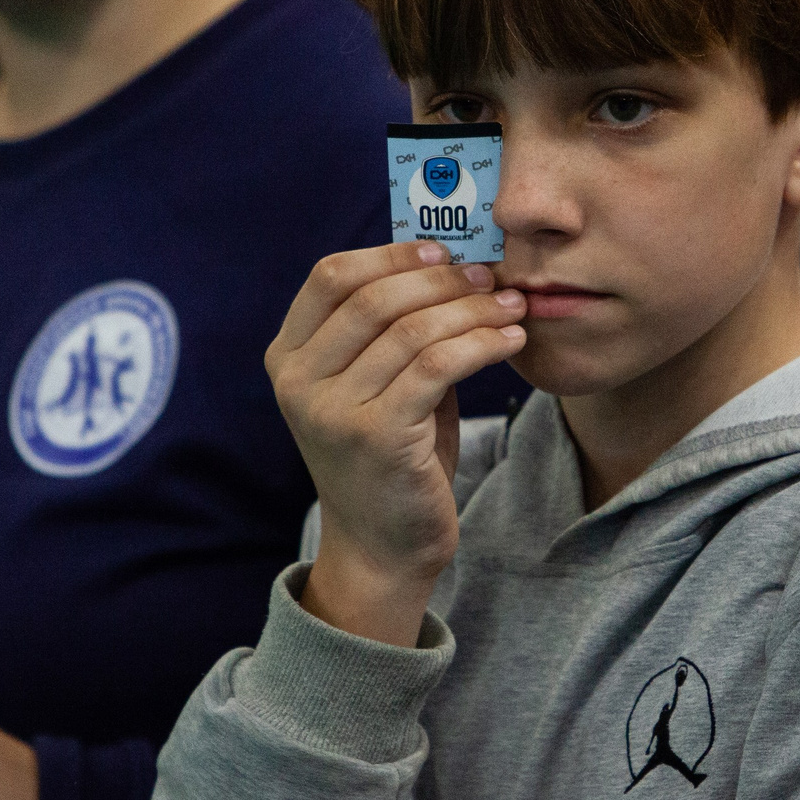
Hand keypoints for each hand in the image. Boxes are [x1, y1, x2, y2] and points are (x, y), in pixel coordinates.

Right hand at [265, 242, 525, 646]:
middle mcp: (298, 382)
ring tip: (511, 306)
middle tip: (489, 277)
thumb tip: (453, 261)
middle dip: (441, 279)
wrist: (383, 548)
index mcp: (287, 358)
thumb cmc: (391, 457)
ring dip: (472, 310)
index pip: (330, 276)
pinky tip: (511, 339)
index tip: (443, 251)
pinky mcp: (375, 436)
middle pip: (372, 296)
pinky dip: (481, 343)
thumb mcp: (377, 385)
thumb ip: (395, 329)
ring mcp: (331, 411)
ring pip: (412, 329)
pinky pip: (437, 366)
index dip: (391, 254)